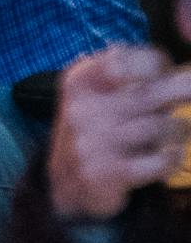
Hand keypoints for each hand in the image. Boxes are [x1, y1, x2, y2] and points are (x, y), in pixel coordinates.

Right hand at [47, 44, 190, 220]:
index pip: (127, 60)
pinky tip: (167, 157)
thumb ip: (136, 78)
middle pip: (150, 93)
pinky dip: (172, 158)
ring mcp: (93, 141)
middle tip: (189, 94)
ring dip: (176, 131)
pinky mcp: (107, 173)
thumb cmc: (97, 129)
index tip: (165, 74)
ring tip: (171, 134)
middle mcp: (83, 107)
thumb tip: (186, 76)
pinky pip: (161, 160)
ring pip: (161, 126)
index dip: (157, 65)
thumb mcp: (101, 94)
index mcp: (81, 79)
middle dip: (180, 92)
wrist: (65, 182)